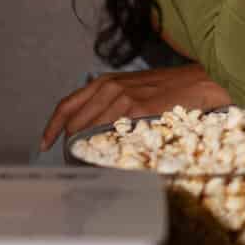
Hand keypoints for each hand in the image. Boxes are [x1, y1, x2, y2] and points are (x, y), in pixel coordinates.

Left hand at [38, 62, 229, 151]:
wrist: (199, 83)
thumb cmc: (169, 88)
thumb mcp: (132, 88)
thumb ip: (110, 102)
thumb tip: (93, 127)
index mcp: (105, 82)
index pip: (67, 105)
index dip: (53, 127)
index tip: (46, 144)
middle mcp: (109, 87)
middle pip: (75, 123)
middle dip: (71, 144)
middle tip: (74, 160)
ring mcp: (122, 98)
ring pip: (90, 131)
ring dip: (88, 149)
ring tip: (92, 163)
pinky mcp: (137, 110)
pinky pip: (112, 134)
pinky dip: (107, 147)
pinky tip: (110, 156)